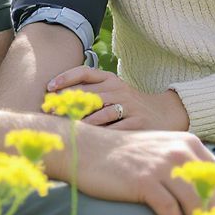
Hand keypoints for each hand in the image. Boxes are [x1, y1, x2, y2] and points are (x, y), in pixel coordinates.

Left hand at [46, 67, 189, 131]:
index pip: (85, 72)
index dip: (65, 78)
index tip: (49, 88)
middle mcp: (119, 89)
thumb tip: (56, 98)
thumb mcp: (113, 91)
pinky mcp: (138, 124)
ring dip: (81, 120)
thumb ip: (90, 91)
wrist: (165, 114)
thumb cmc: (129, 105)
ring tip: (65, 127)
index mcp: (110, 79)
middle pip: (89, 93)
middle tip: (50, 111)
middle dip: (67, 102)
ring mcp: (130, 106)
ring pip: (100, 112)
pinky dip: (101, 135)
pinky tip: (88, 141)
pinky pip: (115, 129)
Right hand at [73, 124, 214, 214]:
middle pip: (213, 192)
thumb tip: (209, 196)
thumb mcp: (160, 150)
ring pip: (196, 203)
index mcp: (189, 143)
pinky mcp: (145, 181)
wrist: (87, 148)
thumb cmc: (125, 154)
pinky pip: (170, 211)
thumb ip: (184, 165)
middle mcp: (180, 150)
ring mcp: (162, 165)